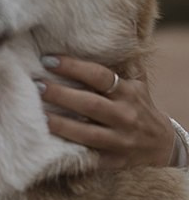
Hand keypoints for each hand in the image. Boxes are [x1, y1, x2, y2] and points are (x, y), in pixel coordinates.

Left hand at [36, 55, 175, 168]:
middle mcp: (125, 115)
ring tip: (37, 114)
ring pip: (86, 133)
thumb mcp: (137, 84)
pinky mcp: (113, 161)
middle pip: (89, 104)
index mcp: (128, 92)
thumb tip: (101, 38)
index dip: (73, 67)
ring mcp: (119, 140)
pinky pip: (89, 157)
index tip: (48, 60)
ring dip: (60, 124)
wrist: (162, 145)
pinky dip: (70, 151)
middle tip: (37, 85)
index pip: (99, 76)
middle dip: (61, 94)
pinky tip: (50, 144)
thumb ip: (120, 65)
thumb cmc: (140, 107)